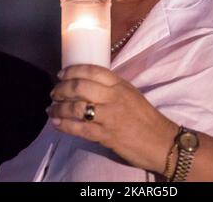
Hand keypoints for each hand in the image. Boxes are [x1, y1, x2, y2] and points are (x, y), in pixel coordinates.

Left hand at [47, 64, 178, 173]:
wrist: (161, 141)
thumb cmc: (145, 117)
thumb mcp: (130, 93)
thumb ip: (111, 87)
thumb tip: (87, 82)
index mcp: (120, 84)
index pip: (93, 71)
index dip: (73, 70)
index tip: (61, 73)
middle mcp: (114, 97)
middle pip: (80, 87)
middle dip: (61, 89)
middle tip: (54, 92)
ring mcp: (110, 116)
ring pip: (77, 108)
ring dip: (59, 108)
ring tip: (51, 109)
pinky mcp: (107, 136)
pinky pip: (80, 129)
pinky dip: (64, 125)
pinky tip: (56, 123)